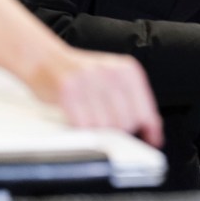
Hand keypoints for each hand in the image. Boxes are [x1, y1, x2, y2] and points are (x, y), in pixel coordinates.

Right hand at [25, 47, 162, 146]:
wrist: (47, 60)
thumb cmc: (82, 74)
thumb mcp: (114, 80)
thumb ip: (133, 101)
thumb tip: (152, 132)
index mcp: (128, 70)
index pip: (146, 109)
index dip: (150, 129)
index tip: (152, 140)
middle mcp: (111, 73)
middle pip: (127, 122)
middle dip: (121, 132)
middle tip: (110, 129)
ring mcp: (89, 82)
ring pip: (106, 126)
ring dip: (100, 132)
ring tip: (93, 122)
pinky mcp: (68, 91)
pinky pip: (84, 125)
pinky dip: (84, 130)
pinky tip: (82, 123)